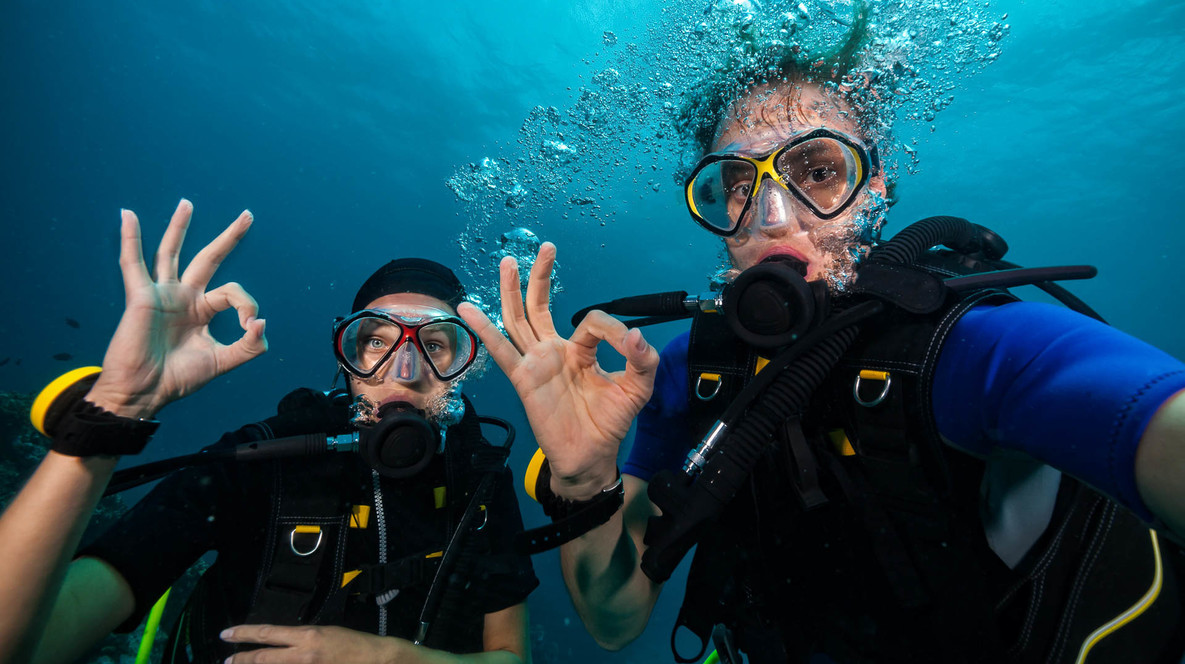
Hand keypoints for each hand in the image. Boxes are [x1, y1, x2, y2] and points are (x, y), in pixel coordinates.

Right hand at [84, 200, 266, 418]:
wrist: (144, 393)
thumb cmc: (177, 379)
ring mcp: (162, 294)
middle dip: (229, 237)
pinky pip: (132, 263)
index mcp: (202, 311)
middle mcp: (184, 298)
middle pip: (209, 259)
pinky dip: (130, 239)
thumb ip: (248, 346)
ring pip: (171, 253)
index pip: (233, 293)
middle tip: (248, 215)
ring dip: (179, 227)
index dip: (247, 305)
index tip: (250, 326)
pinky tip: (127, 216)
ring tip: (188, 204)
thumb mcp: (222, 362)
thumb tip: (261, 322)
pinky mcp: (142, 297)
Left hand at [221, 624, 415, 662]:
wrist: (376, 660)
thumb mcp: (325, 633)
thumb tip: (280, 643)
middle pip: (262, 658)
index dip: (243, 634)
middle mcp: (303, 655)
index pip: (267, 634)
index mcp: (307, 637)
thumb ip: (301, 639)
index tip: (226, 634)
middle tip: (226, 661)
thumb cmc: (353, 644)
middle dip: (241, 660)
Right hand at [458, 242, 659, 498]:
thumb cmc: (609, 422)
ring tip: (508, 261)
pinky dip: (485, 329)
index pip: (590, 322)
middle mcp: (554, 351)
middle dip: (541, 276)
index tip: (627, 345)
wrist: (591, 456)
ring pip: (519, 320)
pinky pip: (502, 351)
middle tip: (546, 247)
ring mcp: (537, 363)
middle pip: (540, 306)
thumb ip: (641, 360)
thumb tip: (634, 334)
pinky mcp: (524, 379)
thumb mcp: (636, 388)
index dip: (610, 329)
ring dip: (512, 291)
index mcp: (579, 351)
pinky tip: (469, 308)